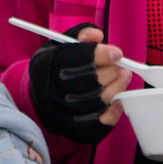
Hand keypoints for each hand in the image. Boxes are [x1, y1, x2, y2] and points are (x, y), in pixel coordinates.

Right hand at [29, 25, 131, 144]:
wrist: (40, 96)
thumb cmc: (56, 66)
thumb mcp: (61, 46)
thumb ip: (80, 37)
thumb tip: (96, 36)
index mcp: (49, 65)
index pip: (80, 59)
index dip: (103, 55)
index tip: (116, 53)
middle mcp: (54, 90)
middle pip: (95, 80)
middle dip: (114, 71)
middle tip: (120, 66)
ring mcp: (64, 111)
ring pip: (102, 99)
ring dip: (118, 87)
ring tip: (122, 77)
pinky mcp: (75, 127)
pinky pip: (102, 122)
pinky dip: (114, 110)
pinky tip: (117, 100)